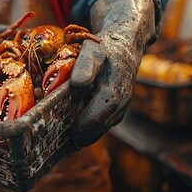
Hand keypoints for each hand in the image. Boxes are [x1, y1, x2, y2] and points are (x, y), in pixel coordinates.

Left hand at [70, 0, 155, 148]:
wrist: (125, 47)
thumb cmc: (104, 49)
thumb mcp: (93, 50)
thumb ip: (85, 65)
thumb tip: (78, 84)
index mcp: (116, 83)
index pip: (105, 106)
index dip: (89, 121)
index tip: (74, 133)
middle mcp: (122, 97)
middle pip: (105, 121)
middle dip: (86, 135)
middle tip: (67, 145)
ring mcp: (122, 104)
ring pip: (105, 125)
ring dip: (88, 136)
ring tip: (68, 145)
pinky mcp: (118, 108)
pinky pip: (105, 123)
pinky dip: (91, 132)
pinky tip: (76, 137)